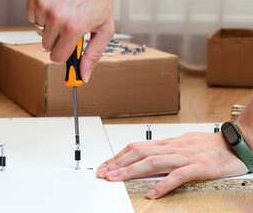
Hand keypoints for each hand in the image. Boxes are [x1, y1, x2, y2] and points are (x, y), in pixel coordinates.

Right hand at [26, 0, 113, 81]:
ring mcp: (43, 5)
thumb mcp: (104, 28)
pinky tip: (54, 5)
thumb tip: (83, 75)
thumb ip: (93, 55)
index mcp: (73, 27)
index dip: (63, 54)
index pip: (57, 58)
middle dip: (58, 40)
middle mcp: (56, 17)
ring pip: (39, 31)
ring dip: (50, 26)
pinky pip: (31, 17)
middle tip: (69, 26)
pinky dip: (41, 14)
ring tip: (63, 12)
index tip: (67, 49)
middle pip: (47, 46)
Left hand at [97, 132, 247, 198]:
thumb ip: (163, 150)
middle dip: (118, 163)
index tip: (105, 165)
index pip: (136, 147)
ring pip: (153, 162)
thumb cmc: (207, 145)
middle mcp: (172, 147)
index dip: (118, 156)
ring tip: (116, 179)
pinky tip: (152, 193)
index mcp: (167, 143)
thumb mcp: (181, 144)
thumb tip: (144, 156)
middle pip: (139, 153)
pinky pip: (178, 176)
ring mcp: (184, 156)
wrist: (234, 143)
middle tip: (103, 173)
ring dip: (131, 171)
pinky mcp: (198, 167)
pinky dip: (163, 185)